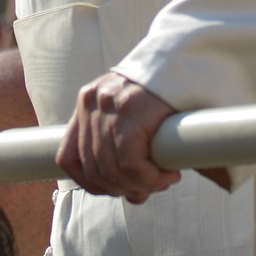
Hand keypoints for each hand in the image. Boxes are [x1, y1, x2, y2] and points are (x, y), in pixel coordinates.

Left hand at [57, 72, 178, 203]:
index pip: (68, 157)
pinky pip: (130, 164)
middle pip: (93, 169)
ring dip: (139, 186)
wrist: (187, 58)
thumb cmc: (164, 91)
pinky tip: (167, 175)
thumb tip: (133, 197)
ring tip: (162, 181)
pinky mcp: (131, 112)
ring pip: (112, 170)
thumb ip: (125, 148)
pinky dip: (149, 179)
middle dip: (120, 188)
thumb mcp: (134, 113)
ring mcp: (108, 107)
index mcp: (86, 103)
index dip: (89, 184)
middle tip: (148, 188)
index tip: (115, 189)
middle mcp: (91, 104)